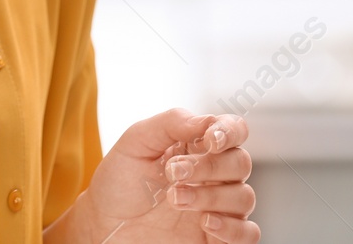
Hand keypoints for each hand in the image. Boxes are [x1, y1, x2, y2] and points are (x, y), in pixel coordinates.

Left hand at [82, 108, 257, 242]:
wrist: (104, 224)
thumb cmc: (119, 182)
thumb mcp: (135, 143)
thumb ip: (170, 123)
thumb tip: (206, 120)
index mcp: (196, 147)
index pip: (233, 130)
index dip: (230, 131)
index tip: (210, 139)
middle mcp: (212, 175)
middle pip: (240, 162)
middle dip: (208, 166)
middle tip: (173, 173)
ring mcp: (216, 206)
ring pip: (244, 196)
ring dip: (210, 196)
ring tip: (175, 199)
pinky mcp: (216, 237)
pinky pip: (248, 233)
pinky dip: (233, 228)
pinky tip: (205, 222)